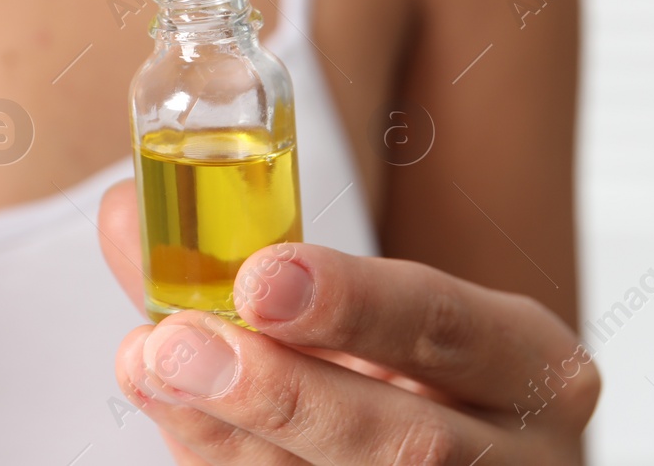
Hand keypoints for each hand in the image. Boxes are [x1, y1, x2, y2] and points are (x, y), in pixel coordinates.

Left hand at [98, 181, 597, 463]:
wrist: (471, 455)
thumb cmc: (410, 373)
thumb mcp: (369, 310)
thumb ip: (255, 262)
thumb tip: (125, 211)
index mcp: (529, 363)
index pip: (448, 326)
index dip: (354, 304)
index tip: (260, 276)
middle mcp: (517, 455)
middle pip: (407, 444)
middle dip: (283, 395)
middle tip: (180, 344)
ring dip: (238, 439)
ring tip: (155, 374)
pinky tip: (178, 420)